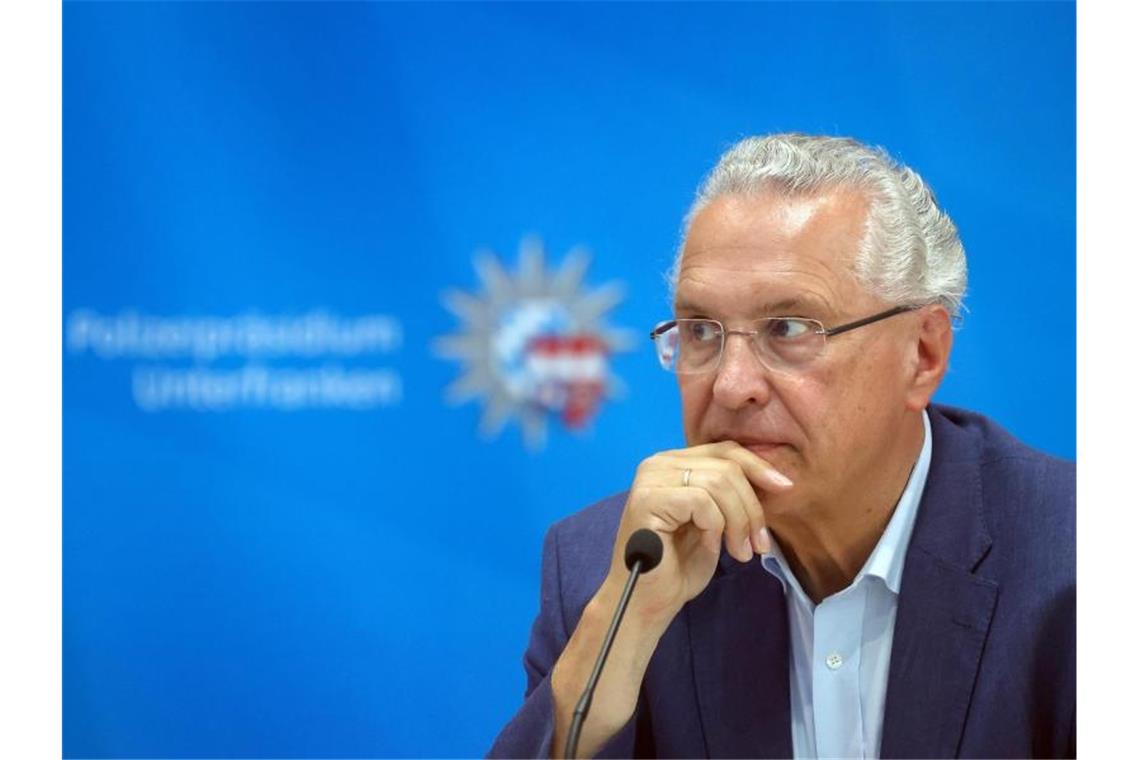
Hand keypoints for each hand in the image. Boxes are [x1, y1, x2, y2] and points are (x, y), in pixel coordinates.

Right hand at [603, 441, 793, 627]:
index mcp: (673, 463)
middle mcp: (657, 464)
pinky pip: (702, 501)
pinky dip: (716, 527)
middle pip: (727, 467)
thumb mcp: (716, 522)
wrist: (650, 601)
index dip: (758, 467)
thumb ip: (731, 494)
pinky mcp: (648, 500)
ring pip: (718, 483)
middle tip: (758, 544)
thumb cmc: (680, 565)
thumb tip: (774, 478)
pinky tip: (711, 548)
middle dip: (751, 508)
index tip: (785, 488)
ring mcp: (650, 480)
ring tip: (740, 552)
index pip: (725, 450)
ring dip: (739, 522)